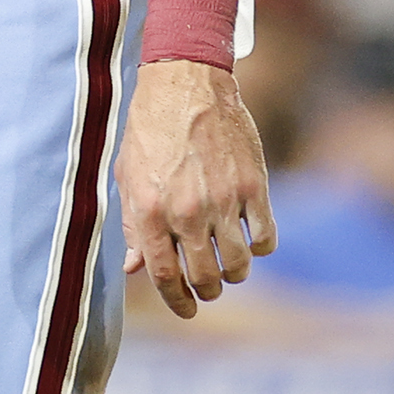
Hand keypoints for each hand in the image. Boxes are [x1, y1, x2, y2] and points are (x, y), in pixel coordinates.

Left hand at [116, 59, 275, 318]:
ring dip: (233, 274)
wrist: (185, 83)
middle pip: (204, 278)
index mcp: (149, 210)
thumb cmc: (149, 128)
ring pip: (237, 267)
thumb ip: (131, 225)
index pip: (164, 276)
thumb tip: (135, 268)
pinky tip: (250, 240)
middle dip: (205, 292)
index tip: (185, 310)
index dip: (176, 301)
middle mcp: (186, 211)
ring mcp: (223, 200)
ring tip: (227, 267)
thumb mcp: (127, 175)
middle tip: (206, 288)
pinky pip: (266, 239)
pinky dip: (260, 248)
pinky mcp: (254, 187)